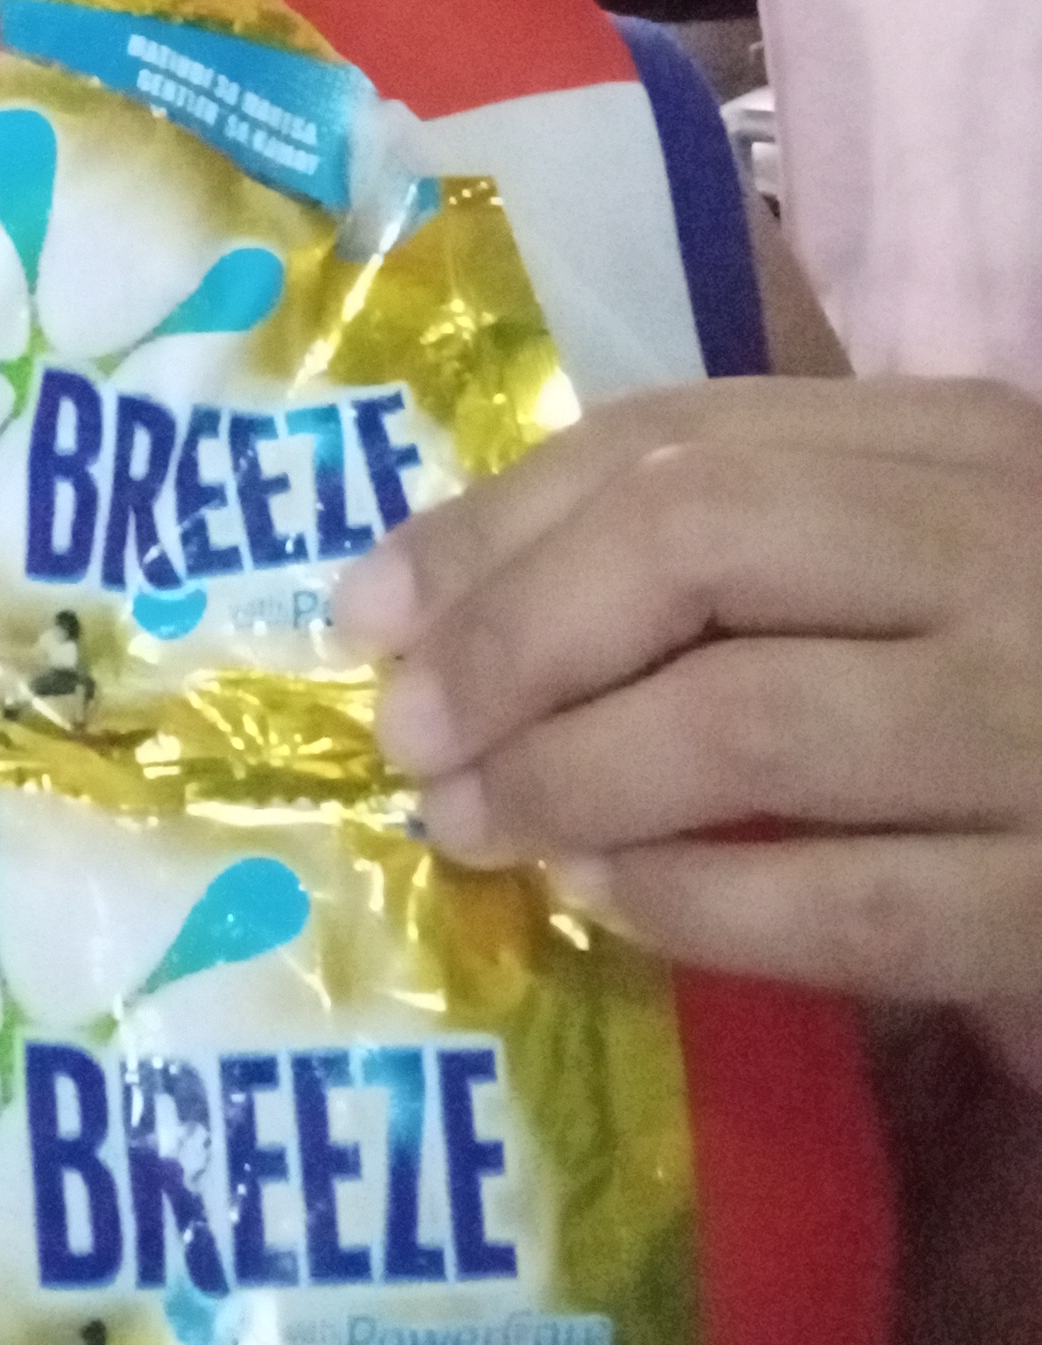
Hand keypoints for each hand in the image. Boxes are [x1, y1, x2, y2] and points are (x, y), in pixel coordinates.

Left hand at [331, 376, 1041, 1026]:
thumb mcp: (917, 560)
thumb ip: (739, 544)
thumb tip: (433, 599)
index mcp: (955, 439)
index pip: (679, 441)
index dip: (495, 521)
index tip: (367, 609)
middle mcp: (1007, 549)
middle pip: (695, 546)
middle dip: (514, 639)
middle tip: (407, 728)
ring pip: (750, 720)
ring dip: (571, 775)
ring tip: (475, 822)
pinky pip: (849, 900)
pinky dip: (699, 902)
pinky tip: (611, 904)